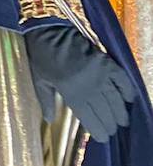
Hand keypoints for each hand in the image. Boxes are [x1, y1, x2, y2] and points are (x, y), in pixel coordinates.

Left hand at [26, 24, 137, 141]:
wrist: (48, 28)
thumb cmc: (40, 55)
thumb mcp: (39, 79)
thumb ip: (46, 101)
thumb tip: (49, 120)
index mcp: (71, 92)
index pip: (90, 119)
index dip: (97, 130)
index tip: (102, 137)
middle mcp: (89, 86)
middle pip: (105, 112)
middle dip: (110, 124)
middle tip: (112, 129)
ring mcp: (99, 74)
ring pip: (115, 100)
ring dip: (120, 112)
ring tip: (122, 121)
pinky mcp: (106, 62)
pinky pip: (122, 79)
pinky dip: (127, 90)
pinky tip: (128, 99)